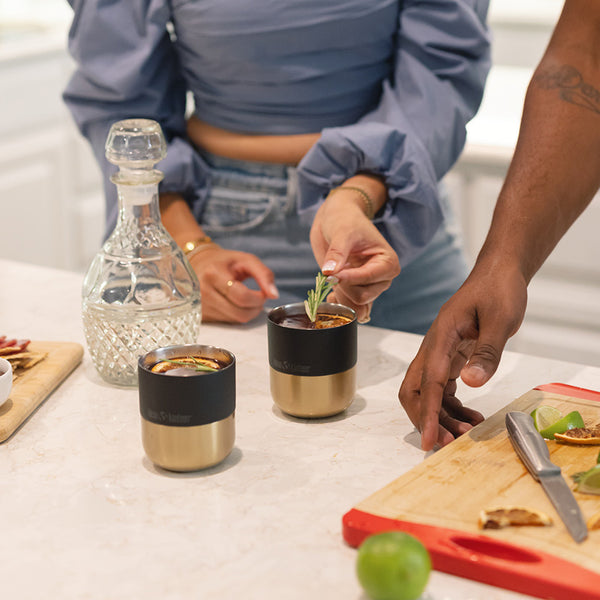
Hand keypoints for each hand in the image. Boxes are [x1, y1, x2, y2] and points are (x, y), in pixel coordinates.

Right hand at [188, 245, 278, 322]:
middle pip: (240, 313)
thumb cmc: (225, 262)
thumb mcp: (246, 260)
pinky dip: (235, 314)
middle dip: (255, 308)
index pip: (242, 297)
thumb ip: (264, 275)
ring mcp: (200, 306)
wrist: (199, 265)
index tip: (262, 293)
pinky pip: (227, 322)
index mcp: (213, 274)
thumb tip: (274, 295)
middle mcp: (202, 292)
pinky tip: (232, 303)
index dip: (258, 298)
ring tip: (244, 298)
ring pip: (235, 320)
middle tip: (256, 297)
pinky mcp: (201, 316)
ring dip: (246, 312)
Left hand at [309, 189, 399, 322]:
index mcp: (388, 263)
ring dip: (340, 296)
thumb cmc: (346, 220)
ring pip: (355, 305)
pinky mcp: (356, 290)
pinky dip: (339, 304)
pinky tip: (330, 294)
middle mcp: (382, 278)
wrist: (337, 219)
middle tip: (331, 272)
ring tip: (329, 281)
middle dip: (343, 287)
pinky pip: (350, 307)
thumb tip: (330, 272)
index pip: (367, 280)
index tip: (330, 271)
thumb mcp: (342, 232)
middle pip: (362, 297)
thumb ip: (337, 253)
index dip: (347, 278)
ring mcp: (369, 286)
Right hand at [398, 262, 527, 450]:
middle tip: (447, 442)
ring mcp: (439, 352)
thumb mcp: (500, 320)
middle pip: (413, 390)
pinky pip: (441, 387)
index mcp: (441, 337)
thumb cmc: (498, 290)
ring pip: (426, 392)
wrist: (498, 274)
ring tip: (465, 432)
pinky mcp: (449, 357)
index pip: (428, 382)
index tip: (430, 440)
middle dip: (425, 418)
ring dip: (439, 415)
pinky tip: (469, 416)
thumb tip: (472, 383)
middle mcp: (433, 346)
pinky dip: (450, 406)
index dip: (428, 414)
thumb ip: (486, 352)